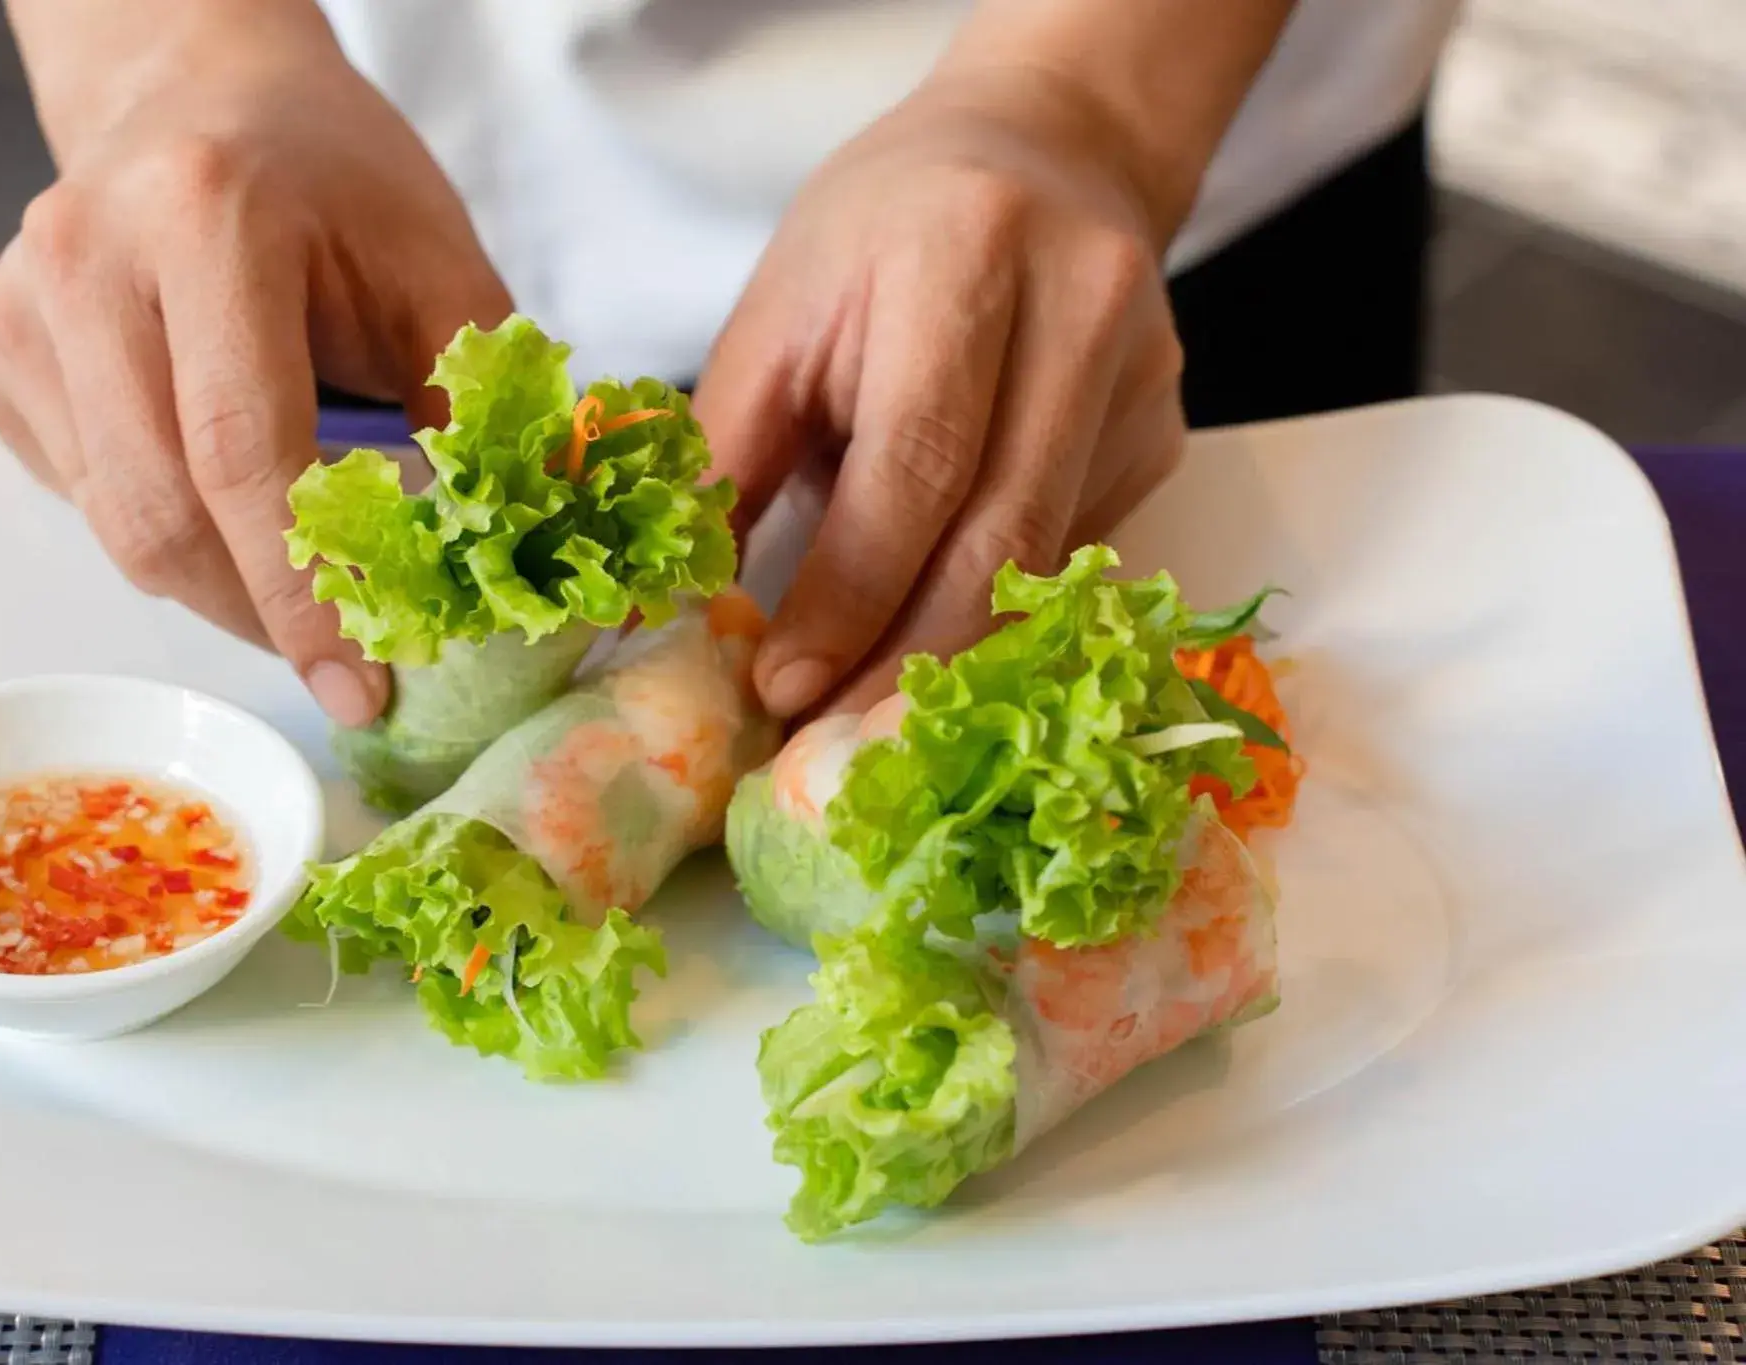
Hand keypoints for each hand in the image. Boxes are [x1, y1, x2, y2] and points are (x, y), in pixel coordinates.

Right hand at [0, 1, 510, 726]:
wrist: (204, 96)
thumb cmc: (337, 185)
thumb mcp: (441, 272)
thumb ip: (477, 414)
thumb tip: (499, 569)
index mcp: (206, 219)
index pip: (243, 451)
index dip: (305, 594)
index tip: (363, 687)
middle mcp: (86, 258)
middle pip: (159, 513)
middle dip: (261, 617)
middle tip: (343, 658)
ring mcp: (17, 307)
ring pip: (113, 526)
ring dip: (218, 584)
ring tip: (297, 572)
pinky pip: (78, 498)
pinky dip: (161, 530)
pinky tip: (216, 489)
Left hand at [697, 68, 1189, 720]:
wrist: (1047, 154)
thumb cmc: (883, 233)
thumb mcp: (781, 311)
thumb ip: (730, 453)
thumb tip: (680, 609)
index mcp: (962, 254)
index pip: (914, 464)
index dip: (849, 594)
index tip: (781, 688)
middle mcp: (1080, 311)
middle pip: (1002, 539)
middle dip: (904, 665)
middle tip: (823, 749)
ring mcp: (1142, 379)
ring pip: (1045, 569)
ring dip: (949, 663)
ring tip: (860, 725)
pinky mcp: (1166, 432)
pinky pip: (1070, 557)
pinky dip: (992, 613)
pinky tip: (931, 641)